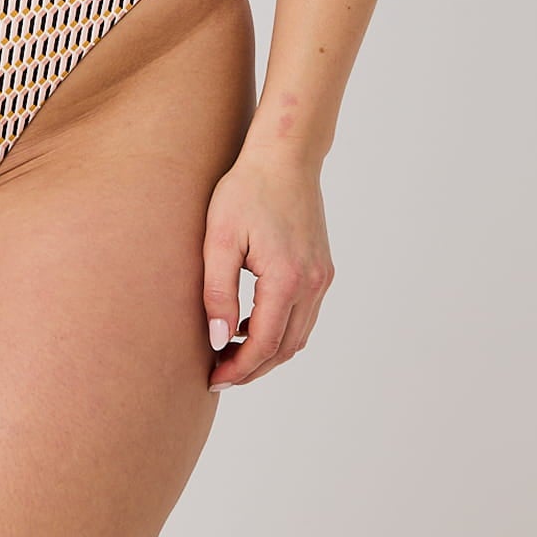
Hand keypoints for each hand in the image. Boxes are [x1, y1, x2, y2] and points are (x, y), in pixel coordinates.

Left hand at [202, 146, 333, 393]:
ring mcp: (322, 277)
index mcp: (287, 279)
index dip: (238, 368)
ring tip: (231, 353)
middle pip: (286, 348)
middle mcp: (312, 284)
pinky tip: (251, 324)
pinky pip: (304, 315)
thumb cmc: (246, 191)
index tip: (213, 378)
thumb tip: (217, 340)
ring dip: (268, 351)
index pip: (264, 344)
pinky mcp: (322, 269)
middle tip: (220, 374)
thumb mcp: (219, 239)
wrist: (285, 157)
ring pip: (298, 335)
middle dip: (253, 368)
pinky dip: (281, 330)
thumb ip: (218, 292)